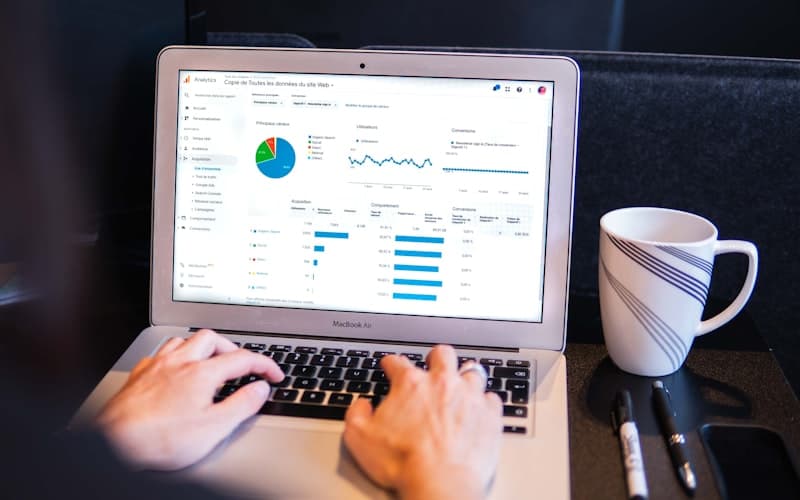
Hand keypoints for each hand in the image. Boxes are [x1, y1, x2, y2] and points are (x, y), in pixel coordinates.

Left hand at [96, 329, 283, 469]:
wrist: (114, 444)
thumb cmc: (158, 440)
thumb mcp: (213, 429)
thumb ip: (241, 405)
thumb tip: (260, 389)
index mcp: (201, 373)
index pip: (242, 359)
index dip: (264, 365)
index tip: (273, 374)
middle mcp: (179, 363)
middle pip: (212, 339)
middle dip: (231, 348)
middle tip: (242, 364)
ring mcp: (156, 367)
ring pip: (183, 340)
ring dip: (201, 347)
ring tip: (210, 361)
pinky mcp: (139, 376)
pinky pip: (161, 353)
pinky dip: (176, 356)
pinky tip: (174, 369)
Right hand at [343, 345, 502, 499]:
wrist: (440, 484)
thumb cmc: (403, 462)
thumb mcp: (359, 438)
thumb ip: (356, 414)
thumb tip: (361, 405)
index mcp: (410, 385)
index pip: (397, 362)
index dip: (390, 363)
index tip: (389, 366)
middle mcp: (442, 383)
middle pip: (442, 354)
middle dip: (435, 357)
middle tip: (432, 365)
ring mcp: (469, 397)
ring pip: (471, 371)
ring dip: (464, 377)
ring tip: (460, 386)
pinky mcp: (490, 415)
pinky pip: (492, 398)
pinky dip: (485, 402)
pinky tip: (479, 410)